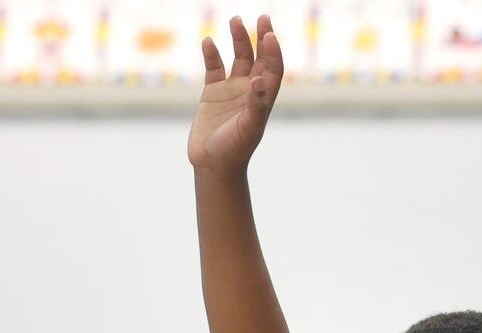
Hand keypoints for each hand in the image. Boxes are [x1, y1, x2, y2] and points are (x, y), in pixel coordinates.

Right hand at [187, 15, 283, 174]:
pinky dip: (211, 54)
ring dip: (238, 40)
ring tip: (235, 20)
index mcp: (263, 99)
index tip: (269, 34)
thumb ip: (256, 105)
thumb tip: (261, 81)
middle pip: (260, 58)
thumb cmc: (234, 151)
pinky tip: (207, 42)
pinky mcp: (212, 93)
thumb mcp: (248, 129)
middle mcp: (250, 91)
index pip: (273, 69)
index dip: (274, 52)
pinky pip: (213, 68)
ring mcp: (231, 91)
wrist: (213, 166)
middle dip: (262, 38)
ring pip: (238, 58)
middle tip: (263, 17)